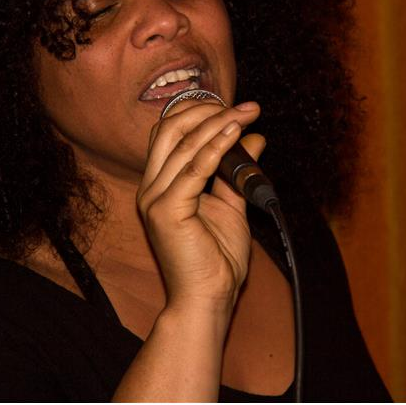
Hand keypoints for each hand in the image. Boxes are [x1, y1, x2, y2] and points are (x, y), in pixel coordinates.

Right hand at [136, 100, 265, 314]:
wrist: (209, 297)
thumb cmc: (216, 258)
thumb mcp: (231, 204)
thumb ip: (237, 171)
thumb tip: (254, 137)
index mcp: (160, 183)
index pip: (170, 132)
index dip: (200, 112)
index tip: (236, 107)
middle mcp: (151, 186)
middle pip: (171, 129)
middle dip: (209, 110)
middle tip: (245, 107)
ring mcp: (155, 198)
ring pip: (183, 144)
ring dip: (218, 123)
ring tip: (246, 114)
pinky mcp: (166, 211)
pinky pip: (193, 170)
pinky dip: (216, 147)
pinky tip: (235, 134)